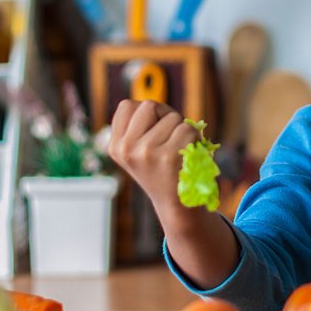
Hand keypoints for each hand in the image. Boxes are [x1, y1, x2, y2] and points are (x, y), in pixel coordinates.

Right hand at [107, 99, 199, 213]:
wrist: (175, 204)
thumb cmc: (162, 170)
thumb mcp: (138, 151)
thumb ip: (141, 127)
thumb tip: (156, 108)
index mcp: (116, 146)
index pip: (127, 106)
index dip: (146, 112)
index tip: (154, 128)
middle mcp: (126, 148)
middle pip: (149, 105)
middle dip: (165, 115)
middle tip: (170, 136)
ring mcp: (146, 152)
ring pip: (173, 117)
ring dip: (182, 128)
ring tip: (179, 149)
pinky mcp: (168, 156)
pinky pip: (188, 129)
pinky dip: (195, 137)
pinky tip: (189, 153)